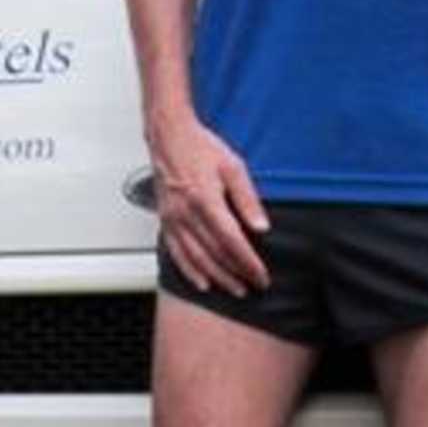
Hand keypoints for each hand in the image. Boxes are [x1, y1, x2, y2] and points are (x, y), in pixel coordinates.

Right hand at [148, 111, 269, 296]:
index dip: (247, 262)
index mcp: (205, 198)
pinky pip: (177, 254)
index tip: (261, 275)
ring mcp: (173, 220)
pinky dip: (190, 272)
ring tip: (234, 289)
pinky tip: (203, 283)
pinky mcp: (165, 222)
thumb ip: (247, 199)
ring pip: (196, 258)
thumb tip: (261, 227)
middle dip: (236, 274)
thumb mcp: (233, 166)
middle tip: (252, 287)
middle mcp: (186, 213)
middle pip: (214, 254)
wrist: (168, 137)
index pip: (231, 240)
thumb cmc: (200, 147)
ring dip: (217, 278)